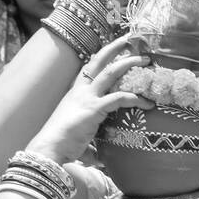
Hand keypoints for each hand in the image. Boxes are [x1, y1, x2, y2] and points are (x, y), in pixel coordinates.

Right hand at [29, 38, 148, 164]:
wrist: (50, 147)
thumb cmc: (62, 144)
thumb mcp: (79, 135)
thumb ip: (91, 141)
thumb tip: (100, 159)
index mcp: (75, 92)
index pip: (89, 67)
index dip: (102, 55)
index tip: (115, 46)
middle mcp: (80, 90)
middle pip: (98, 61)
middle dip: (115, 48)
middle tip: (130, 40)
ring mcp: (87, 97)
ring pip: (111, 72)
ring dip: (128, 63)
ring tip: (145, 60)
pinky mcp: (94, 108)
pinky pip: (119, 98)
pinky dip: (135, 99)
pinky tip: (148, 102)